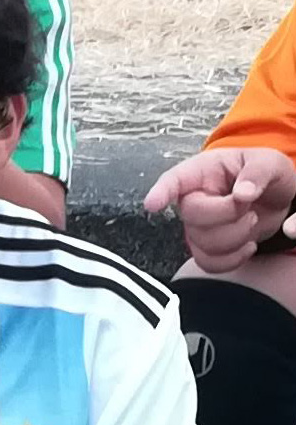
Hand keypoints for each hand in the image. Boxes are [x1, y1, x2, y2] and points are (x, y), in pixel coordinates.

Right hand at [144, 147, 295, 271]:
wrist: (272, 196)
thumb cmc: (263, 172)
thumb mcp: (268, 161)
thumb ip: (257, 173)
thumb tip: (243, 194)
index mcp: (200, 172)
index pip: (173, 181)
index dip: (161, 193)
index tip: (152, 205)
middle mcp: (191, 199)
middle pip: (192, 216)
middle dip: (228, 215)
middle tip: (249, 206)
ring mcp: (196, 226)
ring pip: (203, 243)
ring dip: (238, 236)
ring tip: (252, 219)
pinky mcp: (206, 247)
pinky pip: (209, 263)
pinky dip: (234, 259)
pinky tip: (249, 245)